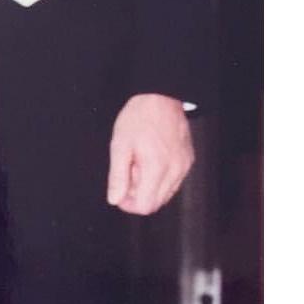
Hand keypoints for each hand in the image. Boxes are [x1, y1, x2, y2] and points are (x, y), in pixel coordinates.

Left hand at [106, 94, 193, 214]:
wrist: (160, 97)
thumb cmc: (138, 118)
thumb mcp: (119, 146)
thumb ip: (118, 176)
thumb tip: (115, 200)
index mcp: (157, 169)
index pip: (146, 206)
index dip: (129, 205)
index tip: (119, 193)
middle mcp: (175, 171)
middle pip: (156, 202)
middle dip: (138, 194)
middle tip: (127, 172)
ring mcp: (185, 166)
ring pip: (166, 193)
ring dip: (149, 186)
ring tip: (138, 163)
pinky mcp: (188, 160)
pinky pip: (174, 181)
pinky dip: (160, 178)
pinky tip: (150, 159)